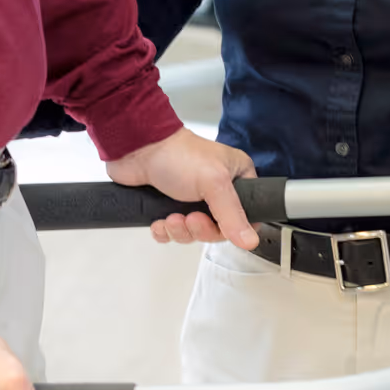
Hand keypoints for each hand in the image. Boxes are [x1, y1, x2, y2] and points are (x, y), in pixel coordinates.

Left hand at [106, 124, 259, 249]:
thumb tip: (250, 241)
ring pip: (194, 233)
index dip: (232, 228)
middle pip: (219, 229)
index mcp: (236, 178)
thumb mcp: (214, 183)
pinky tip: (160, 221)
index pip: (247, 216)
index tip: (217, 225)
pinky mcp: (170, 207)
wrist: (139, 148)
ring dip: (181, 231)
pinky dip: (165, 232)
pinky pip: (173, 233)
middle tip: (191, 218)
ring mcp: (193, 199)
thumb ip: (233, 214)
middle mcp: (217, 189)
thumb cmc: (178, 154)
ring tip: (171, 218)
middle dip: (200, 230)